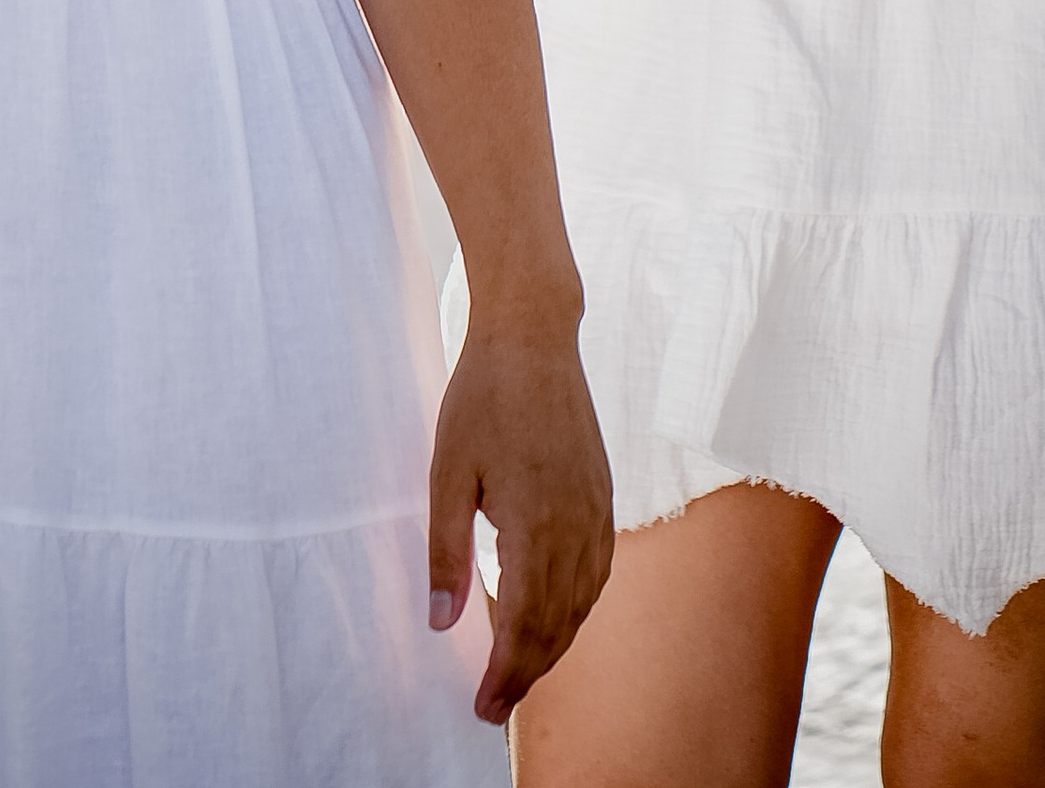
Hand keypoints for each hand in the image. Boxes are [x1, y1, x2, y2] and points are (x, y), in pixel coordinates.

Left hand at [427, 290, 613, 722]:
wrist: (533, 335)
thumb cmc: (483, 396)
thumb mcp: (447, 471)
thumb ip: (446, 551)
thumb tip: (441, 623)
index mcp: (535, 522)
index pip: (525, 625)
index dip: (506, 675)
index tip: (484, 709)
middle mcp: (576, 525)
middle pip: (558, 625)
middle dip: (526, 673)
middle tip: (494, 705)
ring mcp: (597, 511)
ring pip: (582, 604)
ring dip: (553, 645)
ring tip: (518, 671)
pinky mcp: (604, 497)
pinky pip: (597, 572)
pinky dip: (576, 608)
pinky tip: (555, 617)